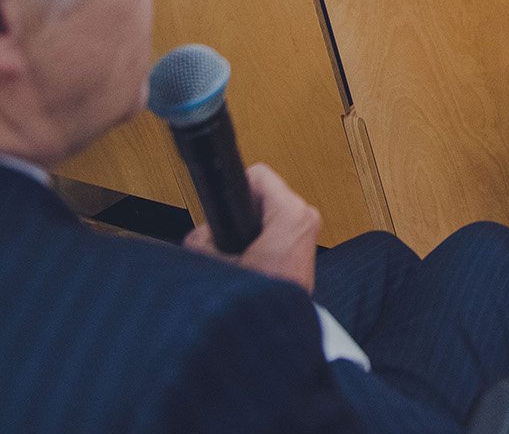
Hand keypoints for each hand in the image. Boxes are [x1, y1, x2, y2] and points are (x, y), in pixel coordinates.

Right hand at [182, 163, 320, 294]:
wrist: (278, 331)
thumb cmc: (262, 303)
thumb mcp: (220, 266)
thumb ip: (202, 241)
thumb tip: (199, 235)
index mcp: (291, 214)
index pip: (258, 175)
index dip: (234, 190)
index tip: (225, 206)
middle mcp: (305, 217)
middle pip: (263, 194)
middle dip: (241, 215)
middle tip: (230, 239)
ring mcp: (309, 230)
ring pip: (270, 212)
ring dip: (251, 229)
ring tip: (241, 252)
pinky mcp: (306, 244)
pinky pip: (278, 226)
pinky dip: (262, 238)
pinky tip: (251, 258)